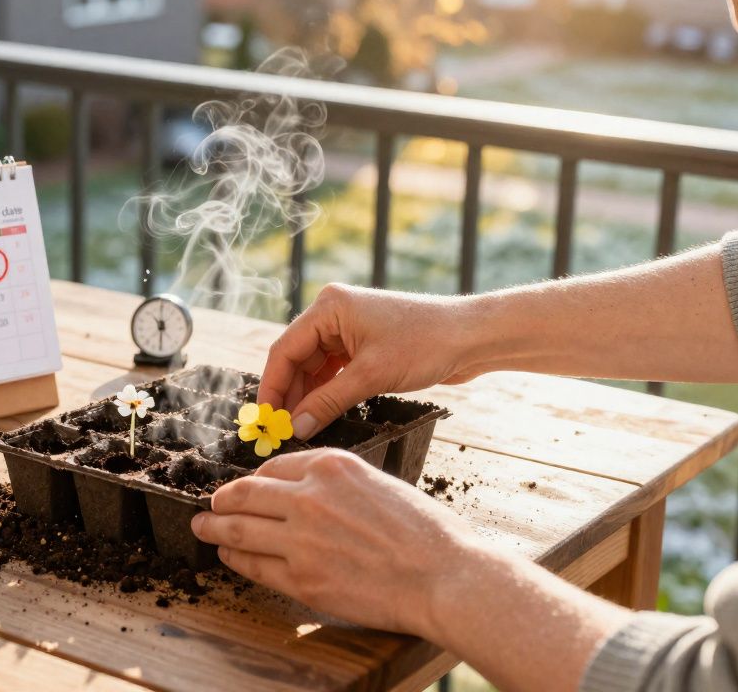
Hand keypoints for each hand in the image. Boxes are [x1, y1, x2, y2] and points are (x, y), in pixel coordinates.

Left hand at [190, 449, 483, 638]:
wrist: (445, 575)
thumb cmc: (426, 533)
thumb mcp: (378, 484)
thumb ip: (337, 486)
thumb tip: (305, 494)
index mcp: (331, 466)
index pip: (274, 467)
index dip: (254, 480)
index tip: (246, 489)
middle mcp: (309, 496)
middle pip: (245, 494)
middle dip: (222, 501)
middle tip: (210, 506)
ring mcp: (301, 539)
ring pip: (240, 529)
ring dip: (216, 528)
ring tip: (204, 528)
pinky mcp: (302, 578)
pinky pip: (255, 565)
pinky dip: (236, 559)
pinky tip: (230, 556)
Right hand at [258, 283, 480, 438]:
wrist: (471, 337)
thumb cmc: (426, 344)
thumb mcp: (370, 377)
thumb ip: (327, 403)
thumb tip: (295, 428)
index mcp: (329, 307)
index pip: (284, 349)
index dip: (272, 387)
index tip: (265, 420)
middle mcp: (334, 313)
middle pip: (296, 358)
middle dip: (289, 395)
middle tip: (280, 430)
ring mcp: (349, 328)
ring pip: (313, 367)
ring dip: (307, 396)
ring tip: (300, 428)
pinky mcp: (363, 344)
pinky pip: (333, 370)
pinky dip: (326, 392)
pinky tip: (321, 415)